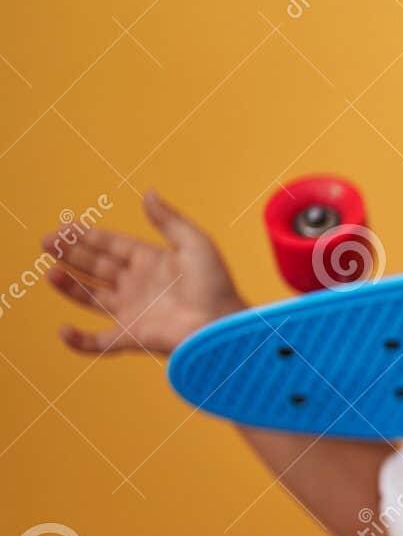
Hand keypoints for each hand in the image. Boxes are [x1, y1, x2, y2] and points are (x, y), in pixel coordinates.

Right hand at [43, 190, 246, 356]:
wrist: (222, 325)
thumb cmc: (215, 285)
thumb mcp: (195, 243)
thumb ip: (169, 220)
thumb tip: (148, 193)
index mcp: (153, 261)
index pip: (113, 245)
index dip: (89, 236)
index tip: (66, 226)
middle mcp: (139, 286)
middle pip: (97, 267)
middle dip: (72, 254)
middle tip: (47, 241)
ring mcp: (134, 311)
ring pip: (92, 298)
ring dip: (70, 287)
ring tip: (51, 273)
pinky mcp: (133, 337)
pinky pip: (99, 343)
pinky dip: (79, 341)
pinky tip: (63, 330)